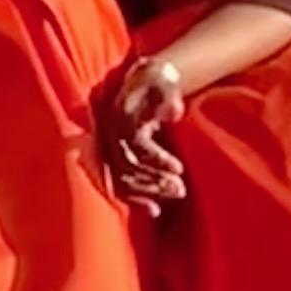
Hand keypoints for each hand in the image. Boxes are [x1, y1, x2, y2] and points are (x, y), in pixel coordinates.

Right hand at [94, 53, 190, 209]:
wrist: (143, 79)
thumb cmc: (158, 80)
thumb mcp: (164, 80)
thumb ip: (168, 95)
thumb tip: (176, 112)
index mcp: (120, 115)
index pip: (136, 145)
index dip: (157, 159)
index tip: (179, 168)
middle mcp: (109, 133)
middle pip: (127, 167)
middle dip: (154, 181)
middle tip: (181, 189)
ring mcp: (109, 146)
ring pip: (122, 179)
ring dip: (148, 192)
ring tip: (177, 194)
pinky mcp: (114, 157)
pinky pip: (119, 183)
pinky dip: (136, 199)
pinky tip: (155, 211)